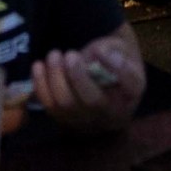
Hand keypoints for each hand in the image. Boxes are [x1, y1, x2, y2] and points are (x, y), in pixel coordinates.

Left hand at [30, 34, 146, 129]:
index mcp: (132, 93)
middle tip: (70, 54)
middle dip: (76, 76)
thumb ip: (113, 49)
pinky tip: (38, 66)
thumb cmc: (112, 61)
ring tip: (54, 55)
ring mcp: (87, 121)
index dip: (119, 68)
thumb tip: (97, 55)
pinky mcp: (66, 121)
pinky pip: (50, 106)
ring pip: (67, 104)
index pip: (131, 85)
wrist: (101, 80)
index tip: (102, 50)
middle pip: (93, 101)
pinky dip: (41, 85)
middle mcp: (112, 114)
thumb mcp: (119, 49)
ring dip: (56, 77)